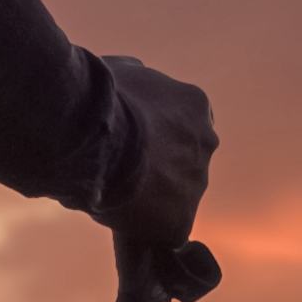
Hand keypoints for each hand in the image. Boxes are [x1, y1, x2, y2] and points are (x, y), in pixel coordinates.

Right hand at [97, 56, 218, 253]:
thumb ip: (136, 76)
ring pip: (174, 198)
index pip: (184, 125)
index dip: (156, 136)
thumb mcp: (119, 70)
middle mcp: (206, 143)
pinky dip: (143, 228)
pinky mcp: (180, 220)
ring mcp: (196, 183)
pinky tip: (118, 215)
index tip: (133, 141)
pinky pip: (163, 231)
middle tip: (119, 170)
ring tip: (113, 191)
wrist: (96, 135)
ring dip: (150, 198)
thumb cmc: (99, 98)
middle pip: (183, 162)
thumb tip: (135, 74)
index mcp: (195, 106)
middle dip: (156, 168)